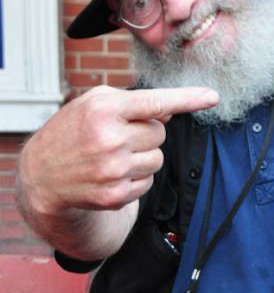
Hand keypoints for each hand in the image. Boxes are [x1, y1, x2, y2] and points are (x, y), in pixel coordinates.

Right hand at [18, 83, 217, 220]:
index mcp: (104, 109)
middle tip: (120, 136)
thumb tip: (171, 111)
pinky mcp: (115, 196)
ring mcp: (113, 170)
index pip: (156, 102)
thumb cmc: (73, 131)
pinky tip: (111, 174)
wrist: (42, 175)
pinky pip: (149, 182)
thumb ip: (134, 102)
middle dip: (146, 134)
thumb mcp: (94, 104)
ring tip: (114, 155)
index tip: (213, 97)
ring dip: (143, 156)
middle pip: (160, 133)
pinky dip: (136, 178)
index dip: (188, 99)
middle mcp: (109, 139)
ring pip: (158, 159)